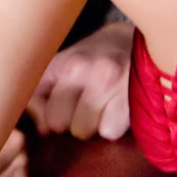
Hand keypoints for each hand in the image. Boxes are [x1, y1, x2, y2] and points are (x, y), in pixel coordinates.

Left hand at [28, 20, 131, 141]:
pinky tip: (116, 109)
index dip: (47, 112)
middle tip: (83, 103)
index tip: (58, 104)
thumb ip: (40, 94)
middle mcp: (83, 71)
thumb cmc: (95, 59)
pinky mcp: (131, 102)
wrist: (139, 44)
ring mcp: (110, 86)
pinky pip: (109, 132)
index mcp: (63, 63)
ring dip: (90, 125)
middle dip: (68, 119)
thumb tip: (41, 128)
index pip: (37, 107)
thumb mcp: (61, 66)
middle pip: (58, 124)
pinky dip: (112, 126)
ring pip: (83, 131)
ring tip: (101, 105)